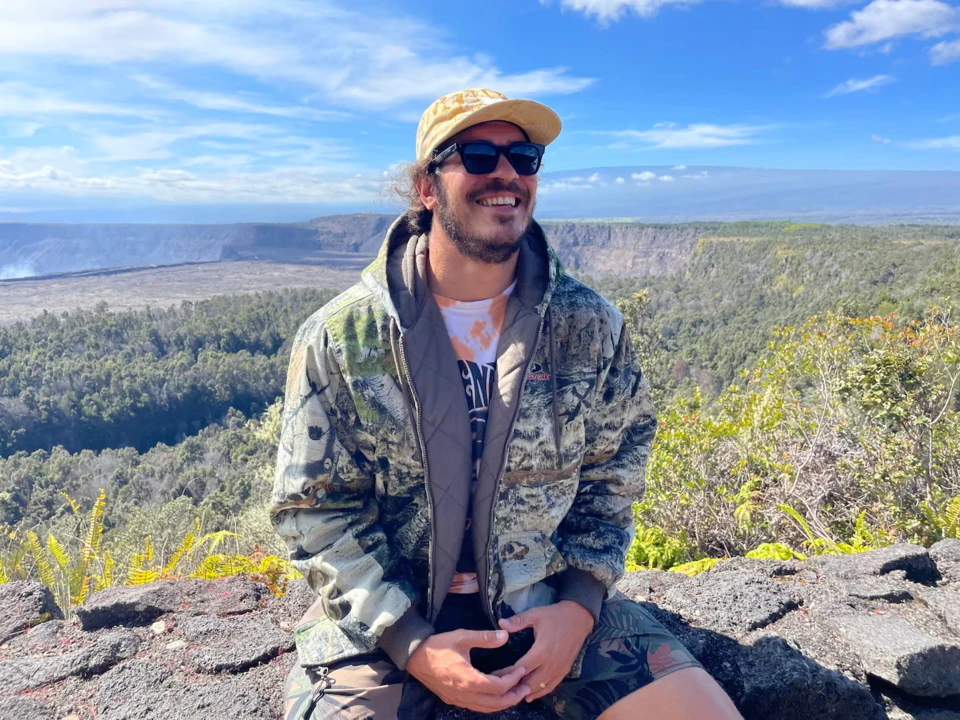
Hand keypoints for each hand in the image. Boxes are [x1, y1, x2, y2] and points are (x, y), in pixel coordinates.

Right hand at [406, 628, 530, 711]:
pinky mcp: (453, 700)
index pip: (498, 686)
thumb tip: (505, 635)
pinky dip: (490, 703)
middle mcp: (465, 695)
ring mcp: (458, 700)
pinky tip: (496, 694)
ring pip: (487, 708)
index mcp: (468, 680)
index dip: (513, 679)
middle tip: (526, 686)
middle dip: (513, 696)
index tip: (521, 669)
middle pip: (496, 703)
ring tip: (515, 692)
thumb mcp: (462, 637)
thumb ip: (485, 638)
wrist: (414, 656)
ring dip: (503, 702)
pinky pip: (477, 707)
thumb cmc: (438, 645)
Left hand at [498, 600, 594, 701]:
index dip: (507, 674)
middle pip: (530, 683)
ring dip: (526, 692)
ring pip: (540, 688)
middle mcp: (551, 664)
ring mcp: (559, 669)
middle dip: (515, 687)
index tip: (495, 676)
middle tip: (501, 688)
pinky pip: (551, 686)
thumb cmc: (555, 616)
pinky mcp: (565, 671)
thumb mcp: (535, 614)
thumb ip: (518, 621)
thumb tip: (500, 623)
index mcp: (542, 651)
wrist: (579, 617)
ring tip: (512, 693)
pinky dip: (540, 692)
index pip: (521, 669)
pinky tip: (531, 694)